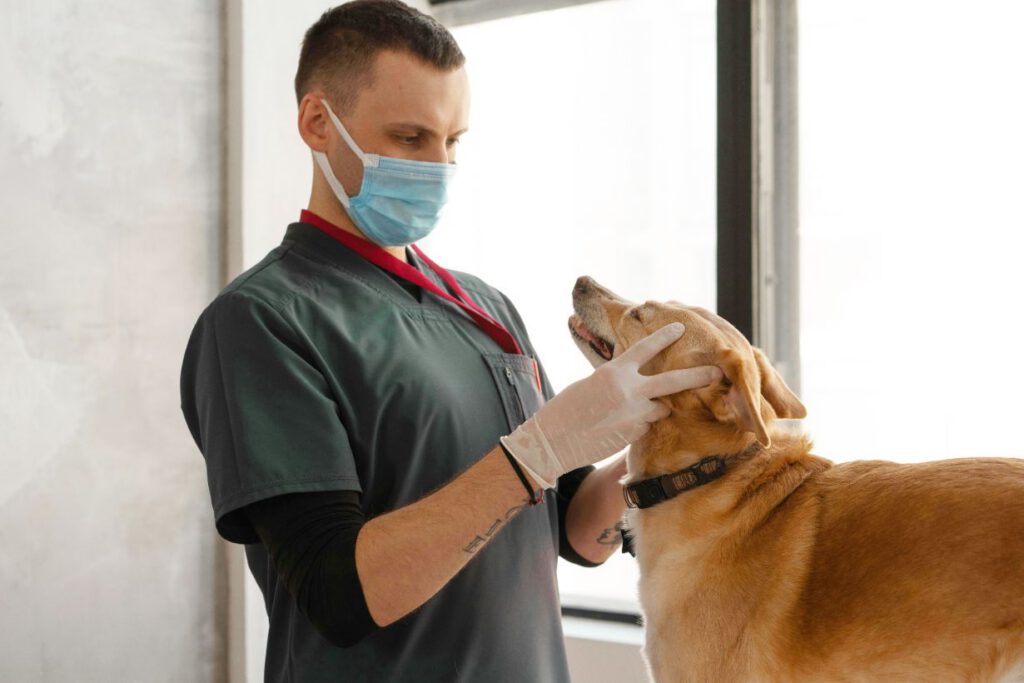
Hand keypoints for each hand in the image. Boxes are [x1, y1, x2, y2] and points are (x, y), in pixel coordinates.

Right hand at [500, 322, 722, 487]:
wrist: (554, 440)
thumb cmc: (567, 408)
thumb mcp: (591, 382)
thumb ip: (616, 376)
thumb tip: (630, 370)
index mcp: (615, 372)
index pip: (645, 348)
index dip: (665, 336)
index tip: (682, 328)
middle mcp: (629, 391)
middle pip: (673, 381)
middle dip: (698, 376)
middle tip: (718, 371)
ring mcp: (635, 415)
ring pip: (660, 407)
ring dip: (655, 407)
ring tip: (627, 411)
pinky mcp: (635, 434)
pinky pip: (646, 425)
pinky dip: (638, 424)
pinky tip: (616, 428)